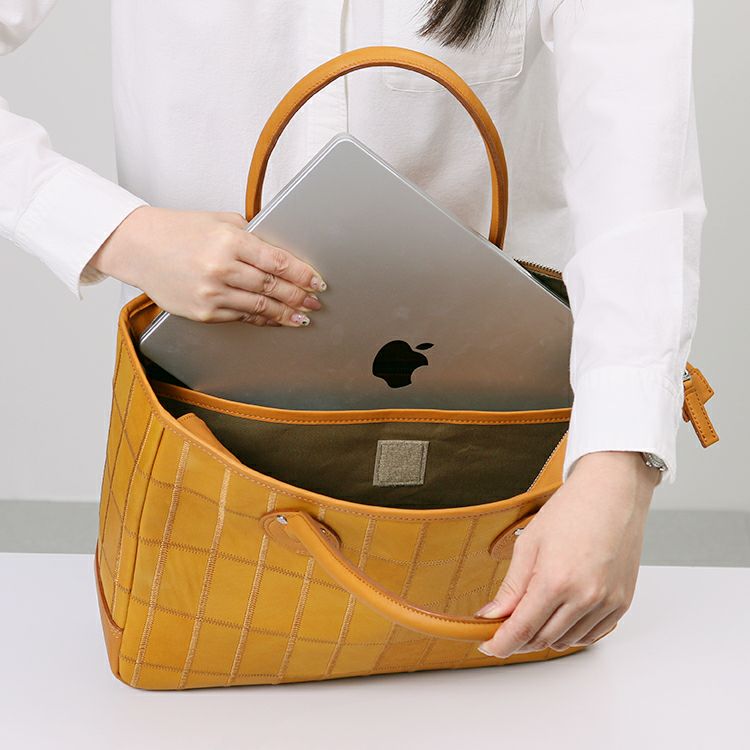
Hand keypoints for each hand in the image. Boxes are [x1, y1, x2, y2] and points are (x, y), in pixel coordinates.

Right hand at [90, 206, 326, 325]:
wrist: (137, 247)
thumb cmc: (177, 231)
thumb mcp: (218, 221)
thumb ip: (249, 234)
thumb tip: (279, 250)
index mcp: (229, 241)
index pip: (277, 261)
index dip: (302, 274)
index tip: (317, 281)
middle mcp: (221, 268)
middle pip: (273, 287)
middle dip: (299, 296)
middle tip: (315, 301)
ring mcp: (211, 293)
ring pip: (260, 306)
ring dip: (286, 313)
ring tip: (302, 316)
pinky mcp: (203, 312)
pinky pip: (240, 316)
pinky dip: (261, 318)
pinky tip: (274, 318)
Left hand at [475, 451, 660, 657]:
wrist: (612, 494)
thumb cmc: (571, 510)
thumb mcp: (529, 544)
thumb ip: (511, 587)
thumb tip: (491, 614)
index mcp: (556, 581)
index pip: (522, 629)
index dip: (501, 643)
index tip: (488, 646)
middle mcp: (584, 597)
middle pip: (543, 639)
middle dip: (519, 639)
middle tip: (504, 627)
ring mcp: (607, 603)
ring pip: (566, 641)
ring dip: (545, 636)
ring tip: (533, 614)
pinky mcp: (622, 603)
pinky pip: (591, 635)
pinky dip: (571, 633)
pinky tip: (560, 616)